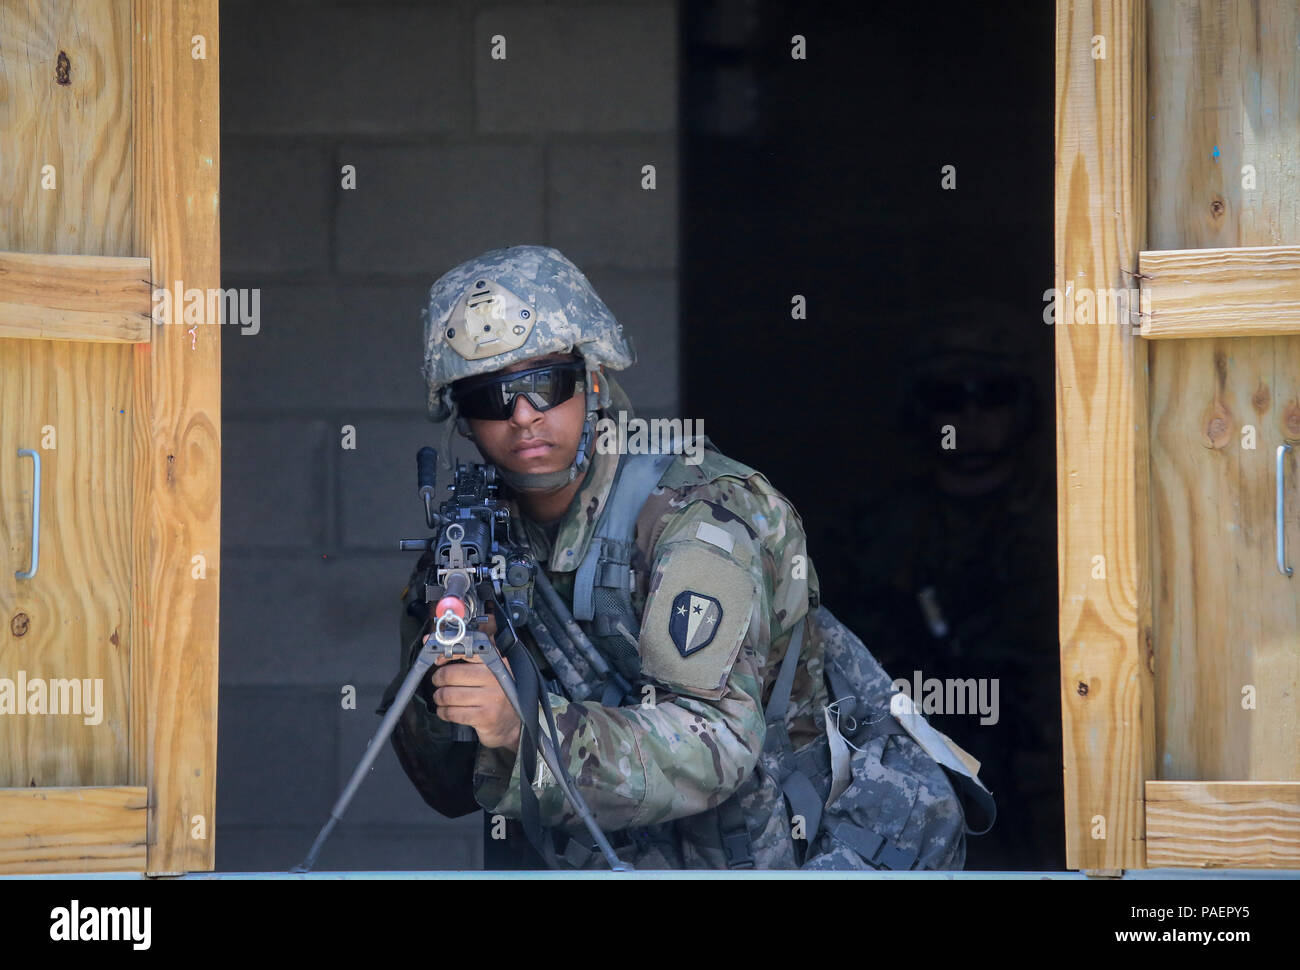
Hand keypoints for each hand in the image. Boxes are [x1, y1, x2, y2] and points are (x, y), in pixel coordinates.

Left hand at [425, 634, 521, 750]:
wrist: (512, 723)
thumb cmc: (495, 693)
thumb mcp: (488, 670)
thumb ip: (464, 653)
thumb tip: (428, 640)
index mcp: (496, 662)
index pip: (466, 651)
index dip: (446, 654)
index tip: (438, 660)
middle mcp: (495, 678)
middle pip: (450, 674)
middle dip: (438, 679)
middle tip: (439, 682)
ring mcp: (491, 698)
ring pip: (448, 695)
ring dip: (439, 697)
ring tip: (442, 698)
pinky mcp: (485, 717)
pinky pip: (452, 712)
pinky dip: (443, 712)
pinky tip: (446, 710)